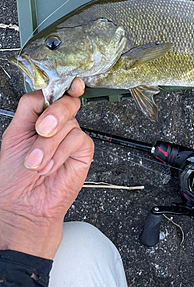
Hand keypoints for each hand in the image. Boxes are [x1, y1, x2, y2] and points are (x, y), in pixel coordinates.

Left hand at [0, 79, 93, 258]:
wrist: (23, 206)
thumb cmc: (14, 177)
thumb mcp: (13, 134)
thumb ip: (29, 108)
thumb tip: (44, 90)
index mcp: (40, 117)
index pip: (54, 93)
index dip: (64, 85)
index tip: (71, 83)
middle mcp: (58, 125)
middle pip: (65, 101)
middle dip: (53, 115)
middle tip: (41, 131)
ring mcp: (71, 137)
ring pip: (68, 123)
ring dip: (48, 146)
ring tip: (36, 163)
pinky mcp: (83, 151)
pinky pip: (77, 139)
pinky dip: (60, 154)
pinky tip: (50, 166)